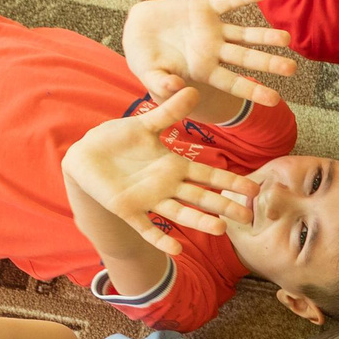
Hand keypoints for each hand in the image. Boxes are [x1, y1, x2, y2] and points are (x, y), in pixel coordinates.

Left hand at [62, 89, 258, 252]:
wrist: (86, 155)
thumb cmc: (117, 139)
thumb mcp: (144, 124)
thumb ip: (170, 112)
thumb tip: (194, 90)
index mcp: (173, 166)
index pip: (208, 176)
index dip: (229, 182)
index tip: (252, 189)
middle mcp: (166, 186)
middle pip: (201, 198)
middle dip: (224, 206)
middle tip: (247, 215)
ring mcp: (148, 199)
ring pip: (180, 212)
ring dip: (199, 221)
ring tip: (219, 229)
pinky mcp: (127, 209)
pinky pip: (146, 227)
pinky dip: (160, 237)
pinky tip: (174, 247)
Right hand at [123, 0, 298, 108]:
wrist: (137, 30)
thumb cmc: (144, 59)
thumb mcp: (149, 74)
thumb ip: (161, 83)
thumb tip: (177, 89)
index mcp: (204, 70)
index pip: (233, 82)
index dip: (253, 90)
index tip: (276, 99)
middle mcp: (214, 51)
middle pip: (246, 58)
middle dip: (268, 63)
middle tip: (293, 68)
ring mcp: (212, 30)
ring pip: (244, 33)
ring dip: (264, 35)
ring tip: (287, 38)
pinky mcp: (206, 9)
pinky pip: (229, 2)